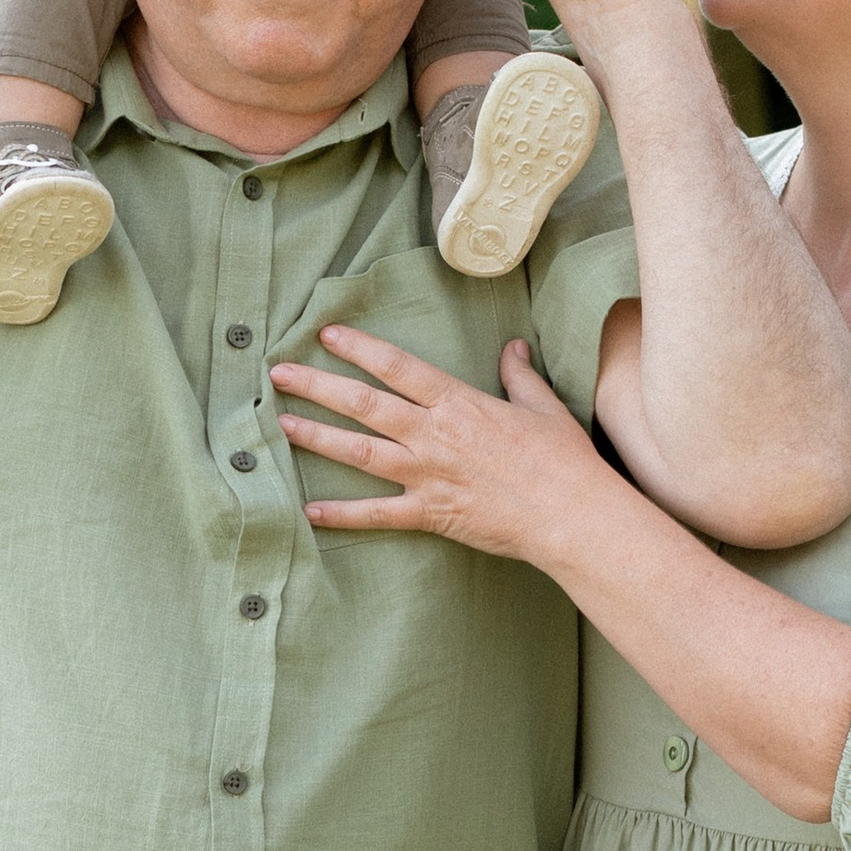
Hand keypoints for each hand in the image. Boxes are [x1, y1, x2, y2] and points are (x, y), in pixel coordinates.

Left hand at [271, 325, 608, 558]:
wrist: (571, 515)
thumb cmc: (562, 460)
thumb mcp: (542, 406)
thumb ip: (518, 376)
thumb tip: (511, 349)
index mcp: (458, 403)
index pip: (396, 366)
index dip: (358, 348)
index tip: (327, 335)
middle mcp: (433, 435)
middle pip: (363, 404)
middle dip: (317, 386)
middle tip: (279, 373)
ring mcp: (427, 475)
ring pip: (359, 451)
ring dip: (317, 437)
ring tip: (282, 425)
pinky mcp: (430, 513)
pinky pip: (377, 514)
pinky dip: (341, 514)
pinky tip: (310, 509)